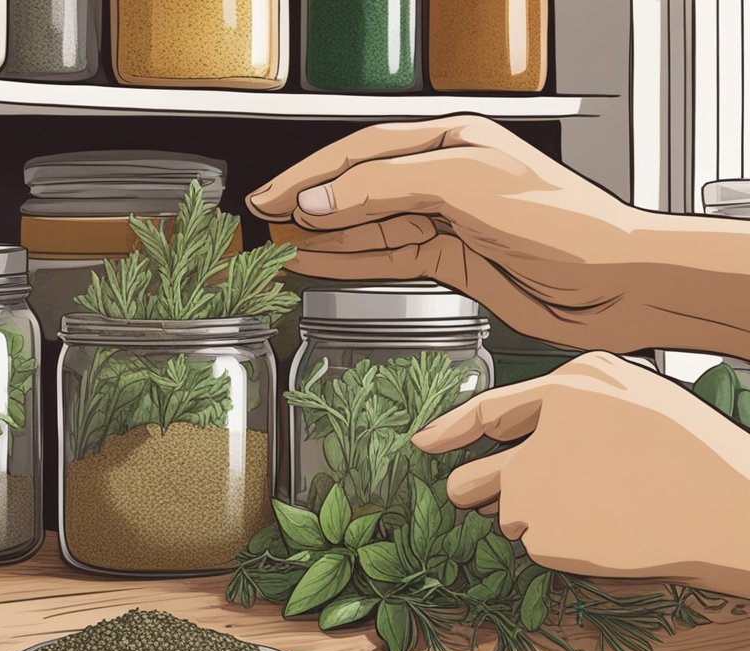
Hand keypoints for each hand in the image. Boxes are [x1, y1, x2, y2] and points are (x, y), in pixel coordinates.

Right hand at [246, 115, 749, 357]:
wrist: (616, 280)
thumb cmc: (561, 220)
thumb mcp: (462, 186)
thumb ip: (384, 189)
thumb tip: (320, 201)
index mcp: (450, 142)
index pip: (362, 152)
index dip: (311, 174)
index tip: (270, 195)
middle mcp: (444, 177)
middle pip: (359, 187)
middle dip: (310, 204)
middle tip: (264, 222)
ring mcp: (446, 220)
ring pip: (368, 226)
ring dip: (324, 237)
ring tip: (280, 247)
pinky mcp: (453, 261)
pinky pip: (387, 257)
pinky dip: (350, 262)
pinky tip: (318, 264)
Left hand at [413, 352, 749, 597]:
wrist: (730, 511)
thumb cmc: (692, 452)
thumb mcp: (632, 395)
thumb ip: (568, 401)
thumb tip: (513, 424)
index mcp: (563, 394)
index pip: (483, 412)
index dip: (447, 429)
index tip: (422, 442)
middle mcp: (534, 446)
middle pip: (467, 482)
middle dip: (475, 493)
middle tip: (512, 497)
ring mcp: (535, 499)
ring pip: (506, 519)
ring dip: (531, 518)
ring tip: (593, 512)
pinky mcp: (546, 542)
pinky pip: (538, 547)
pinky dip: (561, 545)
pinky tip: (604, 534)